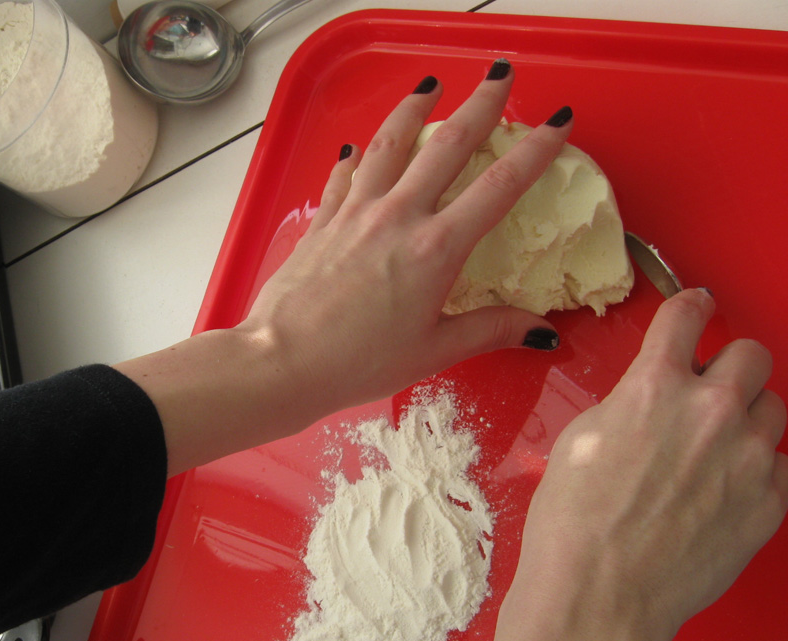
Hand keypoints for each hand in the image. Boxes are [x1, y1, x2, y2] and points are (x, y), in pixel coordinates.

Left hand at [237, 61, 571, 419]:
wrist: (282, 360)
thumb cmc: (359, 363)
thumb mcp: (434, 352)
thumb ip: (490, 331)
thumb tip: (541, 331)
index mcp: (436, 248)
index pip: (499, 187)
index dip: (534, 151)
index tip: (557, 124)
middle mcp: (397, 217)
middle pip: (447, 145)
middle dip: (480, 105)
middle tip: (501, 76)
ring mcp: (355, 213)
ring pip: (389, 144)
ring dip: (413, 109)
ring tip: (429, 85)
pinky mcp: (322, 222)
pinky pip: (343, 177)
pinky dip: (353, 158)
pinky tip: (354, 148)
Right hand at [454, 289, 787, 640]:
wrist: (601, 594)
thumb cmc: (574, 524)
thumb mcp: (580, 439)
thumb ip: (628, 403)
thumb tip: (651, 398)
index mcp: (655, 386)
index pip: (688, 314)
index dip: (691, 307)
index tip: (696, 310)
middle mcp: (712, 411)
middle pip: (752, 353)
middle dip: (728, 366)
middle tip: (708, 389)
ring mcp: (751, 458)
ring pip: (774, 407)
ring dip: (748, 416)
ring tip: (717, 447)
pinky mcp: (771, 502)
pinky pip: (782, 464)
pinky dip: (758, 468)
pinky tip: (722, 490)